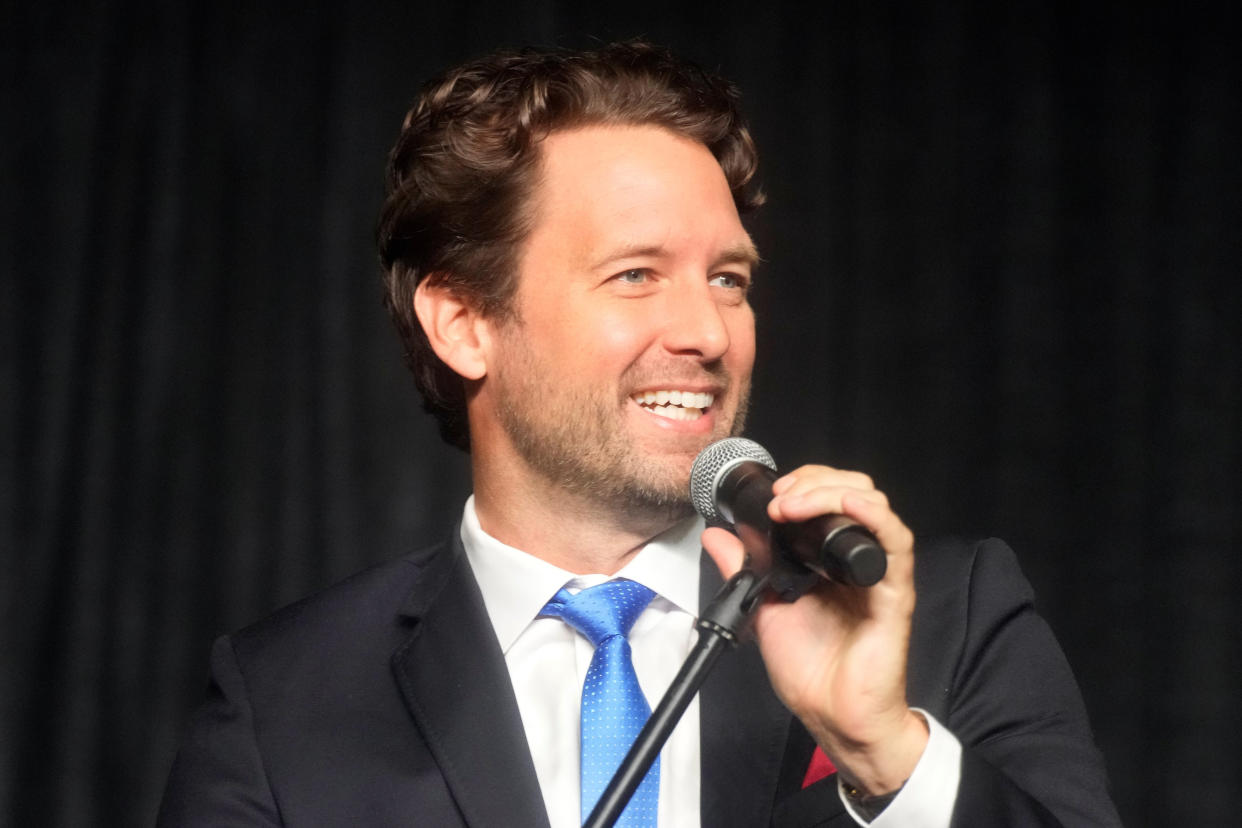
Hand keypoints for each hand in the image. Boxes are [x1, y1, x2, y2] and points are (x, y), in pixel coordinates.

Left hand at [701, 464, 927, 794]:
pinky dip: (871, 515)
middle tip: (781, 497)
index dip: (802, 485)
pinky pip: (895, 541)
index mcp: (829, 560)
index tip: (770, 495)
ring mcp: (877, 572)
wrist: (832, 715)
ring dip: (831, 492)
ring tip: (794, 504)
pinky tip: (845, 506)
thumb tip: (717, 536)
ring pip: (872, 505)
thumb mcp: (764, 608)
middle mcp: (856, 559)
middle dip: (814, 481)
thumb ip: (744, 569)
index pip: (827, 499)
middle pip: (852, 491)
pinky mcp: (894, 590)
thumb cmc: (811, 670)